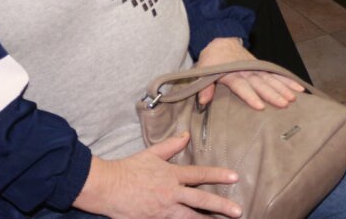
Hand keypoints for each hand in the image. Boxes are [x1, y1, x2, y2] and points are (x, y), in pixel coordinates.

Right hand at [74, 133, 241, 218]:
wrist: (107, 188)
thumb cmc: (129, 169)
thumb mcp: (151, 153)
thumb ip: (171, 145)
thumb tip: (186, 135)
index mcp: (172, 175)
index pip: (200, 174)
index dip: (219, 175)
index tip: (235, 177)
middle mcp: (171, 194)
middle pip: (201, 201)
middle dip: (221, 207)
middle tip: (238, 212)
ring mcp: (163, 210)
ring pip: (190, 218)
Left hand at [194, 37, 304, 109]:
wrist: (221, 41)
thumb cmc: (212, 60)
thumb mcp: (202, 71)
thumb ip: (204, 87)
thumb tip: (203, 102)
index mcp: (231, 73)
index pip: (242, 86)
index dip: (250, 96)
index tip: (261, 106)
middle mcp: (246, 71)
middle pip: (260, 83)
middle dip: (273, 93)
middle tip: (285, 103)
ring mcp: (255, 68)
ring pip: (270, 78)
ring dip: (283, 87)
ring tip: (294, 97)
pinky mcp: (261, 67)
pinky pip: (275, 74)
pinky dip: (286, 80)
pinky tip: (297, 87)